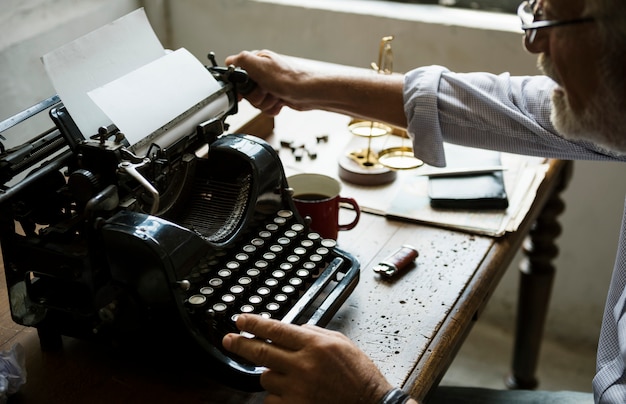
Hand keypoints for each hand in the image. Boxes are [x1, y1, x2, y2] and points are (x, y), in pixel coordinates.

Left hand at [222, 314, 392, 403]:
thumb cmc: (359, 375)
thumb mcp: (341, 342)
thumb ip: (314, 333)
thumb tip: (292, 328)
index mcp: (315, 345)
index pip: (276, 329)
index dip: (254, 324)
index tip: (240, 320)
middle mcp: (303, 365)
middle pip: (261, 352)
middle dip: (240, 344)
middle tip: (229, 340)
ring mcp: (297, 389)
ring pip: (266, 378)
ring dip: (270, 374)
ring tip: (288, 376)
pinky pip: (272, 400)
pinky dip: (277, 396)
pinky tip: (290, 392)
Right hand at [225, 50, 311, 115]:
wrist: (308, 93)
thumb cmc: (288, 78)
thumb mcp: (259, 64)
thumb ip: (241, 60)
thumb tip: (229, 61)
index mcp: (256, 61)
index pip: (237, 75)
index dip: (240, 85)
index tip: (245, 90)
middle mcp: (262, 73)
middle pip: (246, 92)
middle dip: (256, 96)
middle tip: (266, 90)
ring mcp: (270, 86)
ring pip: (256, 102)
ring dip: (265, 103)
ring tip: (275, 96)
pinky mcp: (277, 97)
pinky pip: (266, 109)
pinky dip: (272, 108)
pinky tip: (280, 102)